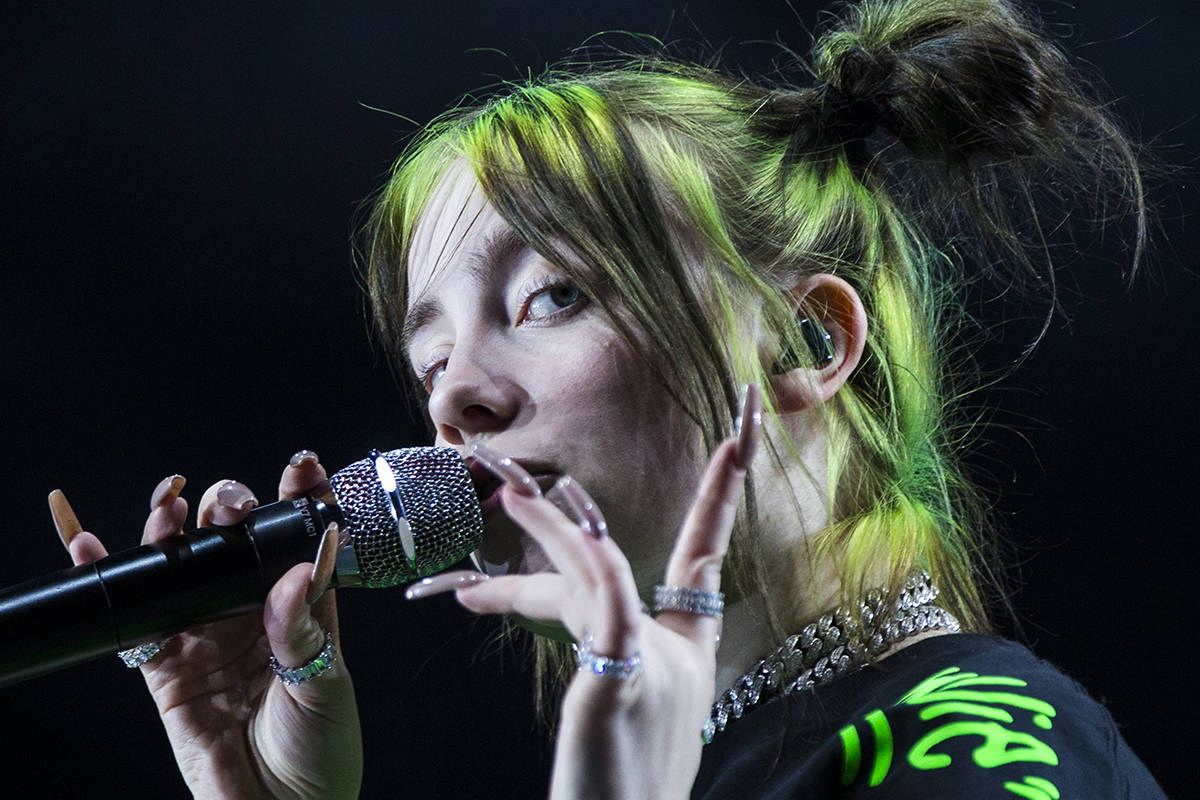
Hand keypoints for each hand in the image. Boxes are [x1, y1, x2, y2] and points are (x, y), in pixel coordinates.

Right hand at [49, 451, 361, 798]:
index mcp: (302, 606)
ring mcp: (206, 633)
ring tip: (170, 501)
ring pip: (181, 565)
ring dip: (170, 527)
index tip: (303, 466)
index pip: (298, 538)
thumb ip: (304, 627)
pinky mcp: (165, 665)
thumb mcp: (325, 683)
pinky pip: (134, 614)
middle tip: (231, 503)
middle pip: (232, 541)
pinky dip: (108, 575)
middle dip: (228, 506)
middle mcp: (251, 611)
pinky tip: (87, 540)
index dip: (298, 498)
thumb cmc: (321, 747)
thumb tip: (297, 569)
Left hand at [409, 385, 761, 799]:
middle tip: (540, 471)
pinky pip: (605, 608)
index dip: (720, 499)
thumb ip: (622, 650)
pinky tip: (537, 529)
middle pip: (627, 559)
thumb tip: (596, 614)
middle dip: (611, 503)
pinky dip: (580, 558)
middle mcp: (679, 653)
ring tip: (509, 493)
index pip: (705, 558)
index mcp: (688, 654)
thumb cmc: (629, 783)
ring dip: (551, 525)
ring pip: (601, 571)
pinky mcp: (618, 687)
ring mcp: (654, 667)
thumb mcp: (633, 709)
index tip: (735, 443)